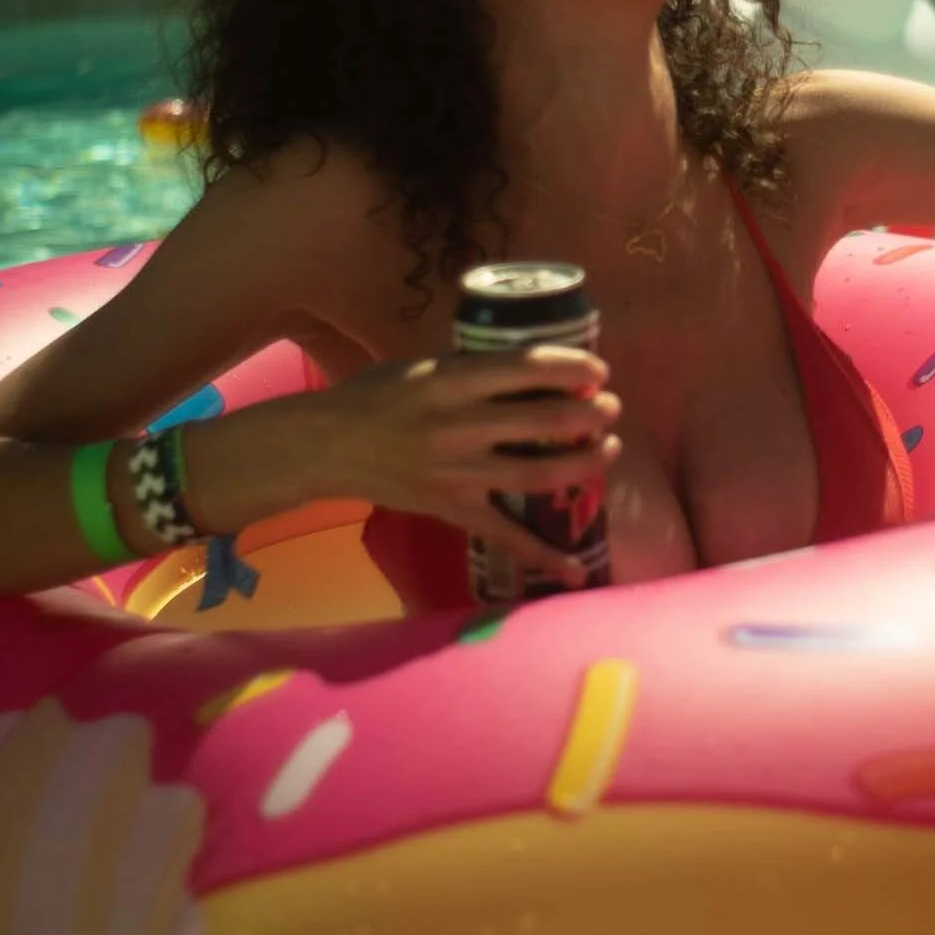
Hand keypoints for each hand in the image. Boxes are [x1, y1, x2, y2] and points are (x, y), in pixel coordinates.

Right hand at [313, 346, 619, 583]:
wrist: (324, 446)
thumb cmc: (375, 396)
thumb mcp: (423, 366)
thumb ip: (474, 369)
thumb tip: (536, 368)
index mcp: (450, 381)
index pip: (526, 368)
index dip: (572, 369)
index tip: (598, 372)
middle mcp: (458, 426)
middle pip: (545, 422)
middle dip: (590, 414)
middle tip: (610, 408)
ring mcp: (457, 473)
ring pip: (538, 474)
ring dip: (584, 462)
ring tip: (607, 448)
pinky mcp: (452, 509)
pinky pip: (505, 536)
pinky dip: (544, 554)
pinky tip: (576, 569)